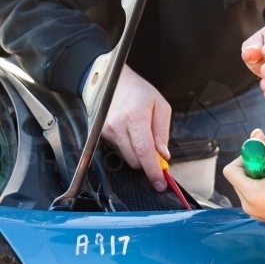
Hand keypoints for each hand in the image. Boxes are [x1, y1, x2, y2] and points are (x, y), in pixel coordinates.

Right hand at [101, 64, 170, 190]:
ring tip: (142, 134)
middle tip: (158, 154)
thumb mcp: (160, 106)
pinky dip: (129, 149)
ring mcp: (107, 131)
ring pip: (126, 158)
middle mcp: (117, 125)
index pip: (144, 151)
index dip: (153, 170)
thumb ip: (162, 133)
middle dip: (148, 162)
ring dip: (138, 154)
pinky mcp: (101, 135)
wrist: (112, 81)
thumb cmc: (138, 91)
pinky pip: (119, 151)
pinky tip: (131, 134)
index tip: (160, 182)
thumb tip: (163, 155)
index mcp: (135, 116)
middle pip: (134, 160)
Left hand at [223, 130, 264, 254]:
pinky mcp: (261, 215)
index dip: (245, 158)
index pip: (230, 170)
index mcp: (251, 195)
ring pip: (247, 185)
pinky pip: (254, 195)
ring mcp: (254, 212)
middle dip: (254, 166)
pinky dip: (264, 186)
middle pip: (238, 177)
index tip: (263, 157)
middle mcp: (248, 206)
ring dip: (260, 176)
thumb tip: (255, 134)